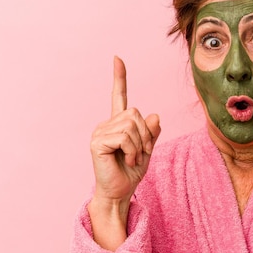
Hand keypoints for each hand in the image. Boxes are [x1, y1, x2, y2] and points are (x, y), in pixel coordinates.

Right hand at [89, 56, 160, 213]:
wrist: (119, 193)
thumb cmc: (131, 173)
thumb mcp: (147, 150)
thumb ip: (151, 133)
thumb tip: (155, 115)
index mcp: (117, 124)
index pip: (118, 97)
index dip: (119, 78)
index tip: (117, 58)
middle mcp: (106, 125)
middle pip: (135, 113)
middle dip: (146, 134)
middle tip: (142, 153)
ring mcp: (99, 132)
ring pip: (132, 125)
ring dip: (140, 145)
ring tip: (133, 159)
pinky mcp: (97, 142)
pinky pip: (125, 137)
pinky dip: (133, 150)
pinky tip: (127, 161)